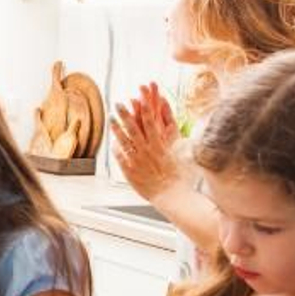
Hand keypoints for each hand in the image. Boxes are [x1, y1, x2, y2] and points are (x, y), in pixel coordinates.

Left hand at [109, 83, 183, 199]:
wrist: (173, 197)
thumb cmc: (181, 179)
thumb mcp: (182, 157)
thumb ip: (176, 144)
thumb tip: (178, 135)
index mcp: (160, 145)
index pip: (150, 123)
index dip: (143, 109)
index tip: (138, 98)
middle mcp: (147, 151)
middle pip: (134, 128)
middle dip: (126, 114)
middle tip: (118, 103)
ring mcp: (137, 161)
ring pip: (125, 141)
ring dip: (117, 128)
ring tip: (111, 118)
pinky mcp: (130, 171)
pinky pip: (120, 157)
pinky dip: (116, 148)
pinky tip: (113, 143)